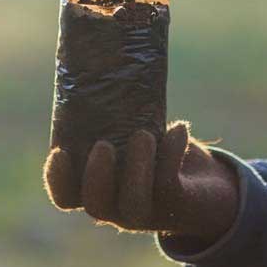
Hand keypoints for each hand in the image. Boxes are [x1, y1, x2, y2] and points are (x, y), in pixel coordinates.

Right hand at [43, 121, 239, 243]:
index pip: (66, 196)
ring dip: (136, 169)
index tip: (60, 152)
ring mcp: (148, 211)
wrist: (209, 187)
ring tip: (144, 135)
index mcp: (98, 187)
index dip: (57, 179)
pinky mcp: (176, 205)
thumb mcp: (133, 130)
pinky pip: (169, 184)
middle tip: (104, 144)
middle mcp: (118, 206)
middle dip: (97, 177)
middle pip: (96, 205)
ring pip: (133, 204)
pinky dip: (172, 153)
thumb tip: (101, 55)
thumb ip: (115, 113)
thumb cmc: (160, 151)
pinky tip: (179, 128)